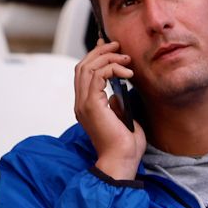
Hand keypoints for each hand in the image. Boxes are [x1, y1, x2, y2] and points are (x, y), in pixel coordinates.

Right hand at [74, 41, 145, 180]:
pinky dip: (113, 68)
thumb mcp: (122, 119)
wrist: (122, 161)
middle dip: (100, 52)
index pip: (83, 74)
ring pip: (88, 67)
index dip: (95, 57)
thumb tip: (115, 93)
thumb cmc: (125, 146)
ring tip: (126, 59)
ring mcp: (84, 104)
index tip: (111, 47)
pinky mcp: (92, 104)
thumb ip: (116, 105)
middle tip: (118, 46)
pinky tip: (127, 74)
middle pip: (82, 66)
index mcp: (86, 107)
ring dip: (108, 58)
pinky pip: (98, 75)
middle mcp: (80, 103)